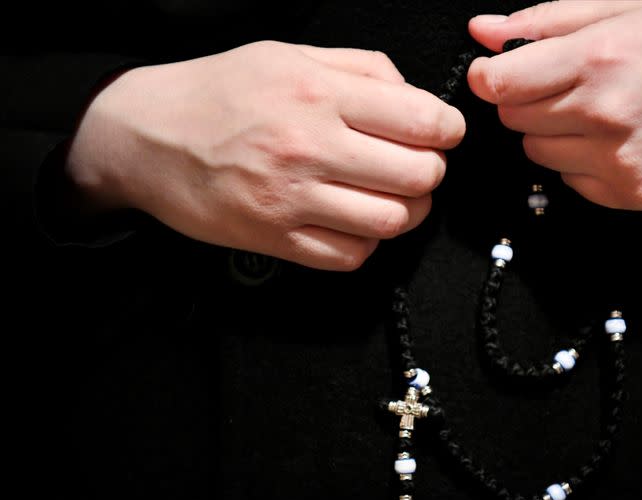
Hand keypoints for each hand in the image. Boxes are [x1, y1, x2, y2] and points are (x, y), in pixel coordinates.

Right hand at [66, 41, 464, 269]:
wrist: (147, 137)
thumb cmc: (218, 93)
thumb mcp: (289, 54)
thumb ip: (360, 68)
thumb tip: (414, 95)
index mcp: (318, 93)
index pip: (421, 121)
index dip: (448, 130)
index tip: (443, 133)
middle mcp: (309, 147)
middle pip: (417, 175)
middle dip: (431, 172)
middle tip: (418, 165)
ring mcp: (292, 199)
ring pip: (392, 221)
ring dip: (407, 211)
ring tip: (393, 196)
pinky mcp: (276, 239)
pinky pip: (350, 255)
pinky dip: (367, 242)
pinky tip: (356, 221)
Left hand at [468, 0, 641, 209]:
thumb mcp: (620, 9)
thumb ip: (543, 21)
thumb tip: (483, 31)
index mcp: (598, 58)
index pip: (500, 84)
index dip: (489, 77)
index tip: (495, 74)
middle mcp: (604, 112)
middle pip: (514, 118)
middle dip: (527, 101)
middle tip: (568, 87)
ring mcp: (616, 159)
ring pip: (536, 152)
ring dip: (552, 134)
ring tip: (596, 113)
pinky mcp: (626, 192)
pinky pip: (568, 181)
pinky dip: (580, 163)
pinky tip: (612, 142)